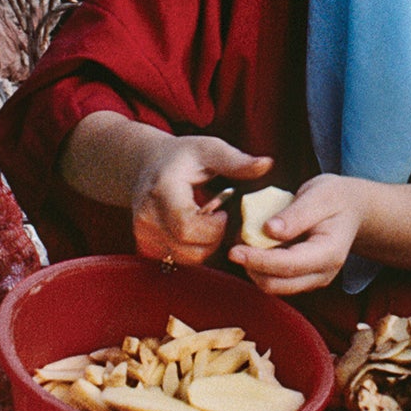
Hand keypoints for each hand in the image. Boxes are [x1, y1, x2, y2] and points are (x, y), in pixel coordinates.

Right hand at [131, 136, 272, 266]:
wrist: (145, 164)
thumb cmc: (182, 156)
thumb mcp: (210, 150)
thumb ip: (237, 161)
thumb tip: (267, 164)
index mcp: (163, 190)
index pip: (188, 227)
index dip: (214, 227)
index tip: (223, 211)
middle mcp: (147, 215)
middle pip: (189, 248)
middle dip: (214, 239)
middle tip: (219, 218)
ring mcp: (143, 233)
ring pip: (186, 259)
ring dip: (206, 247)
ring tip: (208, 223)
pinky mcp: (145, 245)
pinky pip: (177, 260)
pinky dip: (193, 251)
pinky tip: (196, 231)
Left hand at [231, 175, 364, 298]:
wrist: (352, 210)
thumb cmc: (335, 198)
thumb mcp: (319, 194)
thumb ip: (295, 214)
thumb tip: (268, 230)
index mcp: (329, 253)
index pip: (288, 265)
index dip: (258, 260)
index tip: (233, 250)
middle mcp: (323, 273)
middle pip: (277, 284)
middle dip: (251, 267)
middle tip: (234, 243)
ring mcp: (313, 279)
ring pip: (273, 286)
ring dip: (253, 268)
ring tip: (244, 241)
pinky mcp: (303, 279)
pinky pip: (275, 279)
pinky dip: (260, 266)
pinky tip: (255, 246)